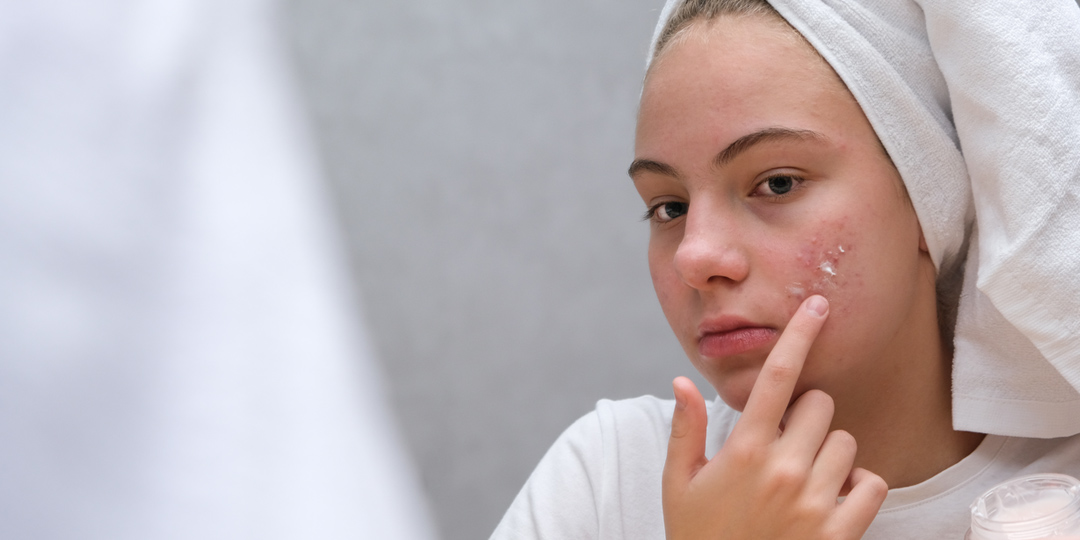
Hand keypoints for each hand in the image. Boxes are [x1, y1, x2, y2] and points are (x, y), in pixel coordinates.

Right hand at [662, 295, 887, 539]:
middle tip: (786, 441)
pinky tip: (831, 498)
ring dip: (830, 451)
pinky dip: (859, 486)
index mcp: (743, 450)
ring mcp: (814, 501)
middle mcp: (782, 469)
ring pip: (846, 442)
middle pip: (821, 405)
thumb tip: (681, 381)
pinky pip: (872, 483)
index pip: (776, 377)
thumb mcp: (680, 484)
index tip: (817, 306)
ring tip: (803, 476)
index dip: (798, 335)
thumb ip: (685, 429)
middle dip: (806, 416)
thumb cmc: (698, 537)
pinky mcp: (838, 532)